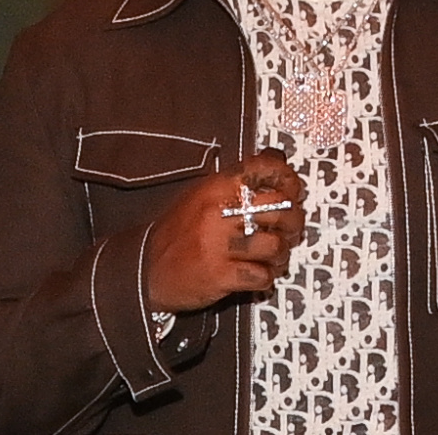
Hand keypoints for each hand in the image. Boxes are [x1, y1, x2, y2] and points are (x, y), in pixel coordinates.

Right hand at [143, 149, 306, 311]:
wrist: (144, 267)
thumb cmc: (176, 231)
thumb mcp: (201, 195)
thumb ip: (237, 181)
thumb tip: (276, 159)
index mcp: (216, 187)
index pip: (264, 169)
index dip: (289, 179)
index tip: (293, 190)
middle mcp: (219, 211)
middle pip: (280, 207)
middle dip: (294, 221)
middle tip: (290, 230)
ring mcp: (219, 243)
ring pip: (276, 245)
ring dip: (281, 254)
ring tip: (272, 257)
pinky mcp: (220, 274)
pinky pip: (262, 275)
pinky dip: (266, 278)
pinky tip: (257, 275)